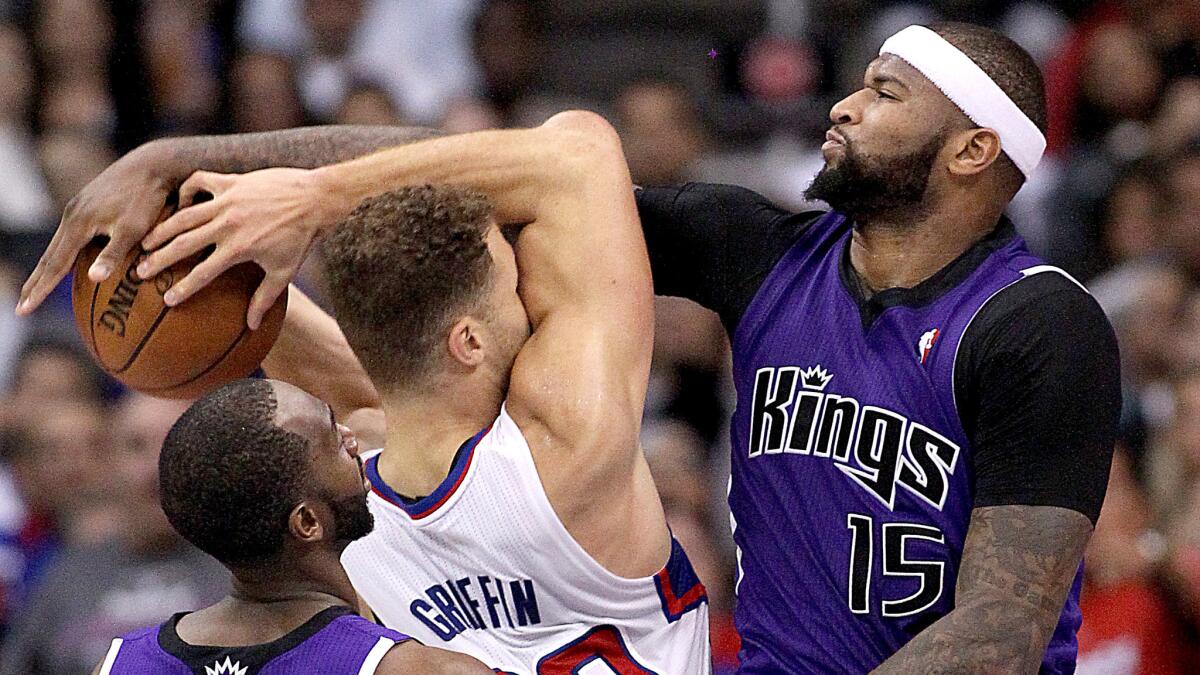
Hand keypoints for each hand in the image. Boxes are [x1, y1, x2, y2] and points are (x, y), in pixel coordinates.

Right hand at [16, 143, 176, 314]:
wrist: (151, 165)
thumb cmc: (146, 199)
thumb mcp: (133, 228)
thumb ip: (114, 253)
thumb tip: (94, 279)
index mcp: (78, 224)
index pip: (55, 264)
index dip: (40, 289)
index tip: (24, 310)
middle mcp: (72, 215)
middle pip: (50, 256)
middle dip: (35, 283)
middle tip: (22, 307)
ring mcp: (78, 207)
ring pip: (58, 244)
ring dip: (46, 268)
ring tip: (36, 287)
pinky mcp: (88, 203)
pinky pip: (69, 235)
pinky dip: (61, 252)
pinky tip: (64, 260)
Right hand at [137, 166, 338, 328]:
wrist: (317, 199)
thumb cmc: (301, 238)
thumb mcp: (284, 271)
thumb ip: (265, 298)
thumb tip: (252, 326)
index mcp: (240, 249)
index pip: (204, 273)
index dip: (184, 288)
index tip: (167, 300)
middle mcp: (228, 224)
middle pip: (184, 245)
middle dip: (159, 260)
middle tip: (140, 272)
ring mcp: (228, 200)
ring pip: (184, 215)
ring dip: (162, 229)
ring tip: (145, 241)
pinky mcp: (231, 181)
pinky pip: (199, 181)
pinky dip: (187, 190)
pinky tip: (181, 203)